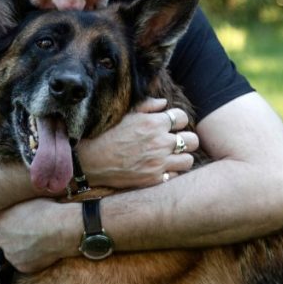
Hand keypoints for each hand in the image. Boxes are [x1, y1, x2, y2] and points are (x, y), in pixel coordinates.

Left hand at [0, 198, 78, 272]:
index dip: (15, 223)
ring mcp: (10, 254)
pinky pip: (25, 264)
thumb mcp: (28, 201)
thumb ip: (18, 207)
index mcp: (0, 220)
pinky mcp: (21, 267)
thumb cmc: (48, 211)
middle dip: (17, 238)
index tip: (26, 223)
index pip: (2, 223)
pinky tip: (43, 251)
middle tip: (33, 234)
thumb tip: (22, 208)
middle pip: (6, 239)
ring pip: (14, 253)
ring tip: (40, 242)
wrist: (62, 229)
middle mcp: (1, 238)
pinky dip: (32, 260)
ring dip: (24, 250)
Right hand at [76, 97, 198, 189]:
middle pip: (192, 140)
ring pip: (188, 160)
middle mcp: (160, 142)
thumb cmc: (105, 134)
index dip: (177, 120)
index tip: (171, 125)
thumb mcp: (125, 114)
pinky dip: (170, 172)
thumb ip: (147, 106)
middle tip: (175, 142)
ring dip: (181, 157)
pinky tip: (159, 168)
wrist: (90, 160)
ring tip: (170, 156)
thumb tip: (164, 103)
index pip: (182, 118)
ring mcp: (159, 162)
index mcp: (154, 123)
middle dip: (185, 139)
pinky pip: (175, 176)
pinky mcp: (154, 179)